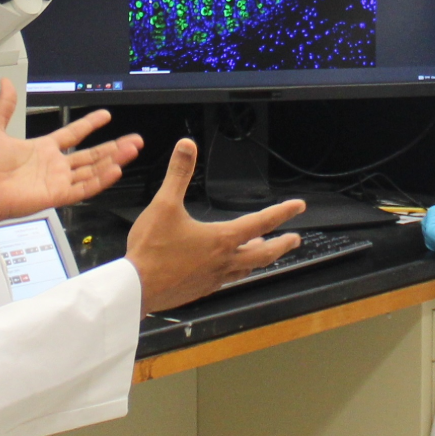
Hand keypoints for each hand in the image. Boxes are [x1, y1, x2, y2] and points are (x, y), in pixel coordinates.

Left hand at [0, 78, 143, 222]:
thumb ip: (4, 106)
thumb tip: (5, 83)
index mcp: (44, 149)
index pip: (74, 134)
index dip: (89, 124)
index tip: (105, 115)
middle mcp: (55, 165)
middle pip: (92, 154)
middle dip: (114, 147)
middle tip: (134, 140)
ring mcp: (58, 180)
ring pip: (93, 170)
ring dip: (114, 160)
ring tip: (132, 150)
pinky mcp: (57, 195)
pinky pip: (84, 188)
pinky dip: (101, 180)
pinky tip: (115, 170)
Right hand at [126, 139, 305, 314]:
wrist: (135, 288)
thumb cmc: (151, 249)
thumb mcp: (164, 204)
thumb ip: (177, 174)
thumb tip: (187, 146)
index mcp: (221, 239)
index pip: (261, 222)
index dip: (282, 212)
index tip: (299, 206)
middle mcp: (224, 260)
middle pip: (264, 253)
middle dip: (282, 244)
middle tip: (294, 239)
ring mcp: (214, 278)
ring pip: (248, 269)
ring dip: (260, 258)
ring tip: (263, 252)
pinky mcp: (202, 289)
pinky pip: (228, 279)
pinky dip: (237, 271)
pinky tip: (229, 269)